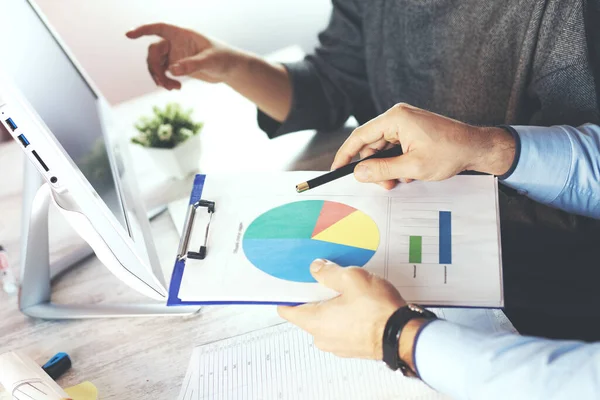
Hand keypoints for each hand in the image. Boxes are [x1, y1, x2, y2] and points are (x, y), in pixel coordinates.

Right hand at [126, 23, 245, 89]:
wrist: (229, 69)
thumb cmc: (223, 58)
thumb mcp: (209, 61)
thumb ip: (191, 64)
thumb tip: (172, 70)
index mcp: (182, 34)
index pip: (158, 28)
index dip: (143, 30)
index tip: (129, 35)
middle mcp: (175, 43)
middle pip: (153, 52)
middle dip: (155, 68)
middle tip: (163, 82)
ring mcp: (174, 55)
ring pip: (156, 64)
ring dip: (159, 77)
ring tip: (173, 88)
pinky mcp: (176, 66)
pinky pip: (162, 73)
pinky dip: (165, 81)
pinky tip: (175, 88)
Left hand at [278, 259, 404, 359]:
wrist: (403, 335)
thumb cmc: (377, 310)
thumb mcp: (351, 278)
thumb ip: (328, 272)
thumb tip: (317, 268)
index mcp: (315, 322)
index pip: (287, 310)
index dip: (289, 293)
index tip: (294, 282)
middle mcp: (322, 337)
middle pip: (307, 313)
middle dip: (316, 296)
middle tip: (329, 280)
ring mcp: (337, 345)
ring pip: (326, 320)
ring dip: (333, 305)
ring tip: (349, 291)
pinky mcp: (352, 347)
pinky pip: (341, 328)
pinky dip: (345, 316)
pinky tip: (359, 304)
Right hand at [332, 103, 515, 188]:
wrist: (476, 148)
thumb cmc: (450, 153)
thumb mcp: (412, 167)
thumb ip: (382, 170)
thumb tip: (358, 173)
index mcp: (395, 119)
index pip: (360, 136)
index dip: (346, 154)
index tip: (336, 169)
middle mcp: (398, 117)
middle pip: (371, 145)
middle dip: (374, 167)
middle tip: (383, 184)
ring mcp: (405, 124)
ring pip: (382, 149)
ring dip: (386, 168)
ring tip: (400, 180)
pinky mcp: (412, 132)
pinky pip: (394, 149)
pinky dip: (396, 163)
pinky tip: (408, 173)